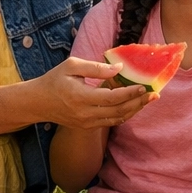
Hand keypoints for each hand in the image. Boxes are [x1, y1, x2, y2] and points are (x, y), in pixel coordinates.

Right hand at [31, 57, 155, 128]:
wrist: (37, 102)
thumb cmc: (55, 79)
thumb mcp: (71, 66)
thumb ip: (96, 67)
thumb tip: (119, 68)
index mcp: (80, 96)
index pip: (111, 98)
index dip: (129, 93)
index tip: (143, 86)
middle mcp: (84, 113)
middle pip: (118, 111)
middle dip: (138, 103)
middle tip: (154, 94)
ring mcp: (86, 123)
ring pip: (117, 119)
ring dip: (134, 110)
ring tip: (148, 99)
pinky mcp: (87, 127)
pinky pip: (110, 122)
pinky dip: (124, 115)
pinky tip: (134, 105)